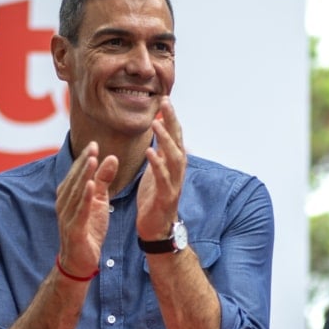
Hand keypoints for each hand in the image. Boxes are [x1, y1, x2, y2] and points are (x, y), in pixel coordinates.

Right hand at [55, 141, 116, 277]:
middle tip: (93, 146)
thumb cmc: (89, 230)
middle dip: (84, 162)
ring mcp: (67, 216)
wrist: (80, 262)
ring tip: (92, 159)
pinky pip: (80, 211)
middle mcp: (64, 203)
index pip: (77, 173)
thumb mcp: (100, 202)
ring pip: (76, 192)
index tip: (94, 143)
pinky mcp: (74, 229)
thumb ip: (104, 180)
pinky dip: (85, 198)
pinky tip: (91, 186)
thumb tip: (111, 157)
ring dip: (84, 175)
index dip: (84, 158)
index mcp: (68, 195)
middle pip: (75, 180)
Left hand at [136, 97, 186, 241]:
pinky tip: (150, 154)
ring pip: (173, 158)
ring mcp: (173, 183)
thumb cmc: (155, 200)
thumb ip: (160, 153)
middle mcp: (178, 171)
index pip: (175, 136)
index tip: (164, 99)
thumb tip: (162, 134)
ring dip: (166, 141)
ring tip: (156, 125)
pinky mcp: (165, 196)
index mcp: (174, 164)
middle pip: (178, 141)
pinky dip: (157, 165)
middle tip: (165, 102)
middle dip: (172, 122)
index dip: (171, 118)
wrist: (157, 229)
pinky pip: (162, 178)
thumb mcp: (157, 172)